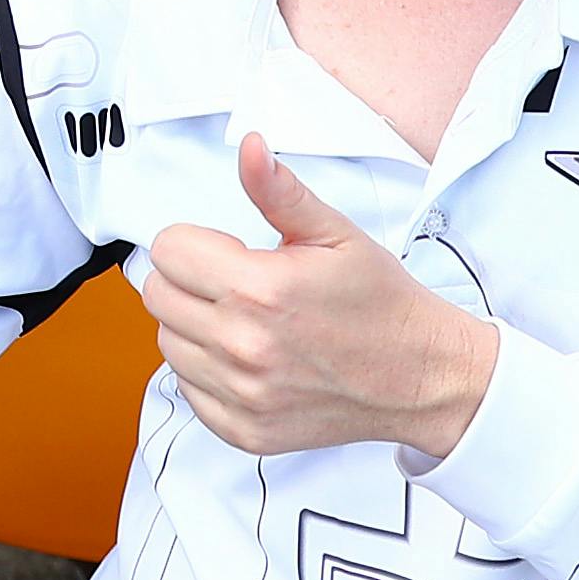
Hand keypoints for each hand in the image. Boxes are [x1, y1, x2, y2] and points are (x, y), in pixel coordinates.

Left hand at [131, 138, 500, 462]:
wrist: (420, 375)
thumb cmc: (379, 303)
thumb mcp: (333, 232)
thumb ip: (278, 190)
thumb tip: (250, 148)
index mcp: (259, 290)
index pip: (168, 250)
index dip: (197, 242)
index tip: (231, 251)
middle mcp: (243, 348)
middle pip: (158, 295)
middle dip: (190, 279)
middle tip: (237, 282)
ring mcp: (242, 396)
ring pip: (168, 342)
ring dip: (194, 325)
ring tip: (245, 319)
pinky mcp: (245, 431)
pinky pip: (188, 389)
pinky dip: (206, 370)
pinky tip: (246, 356)